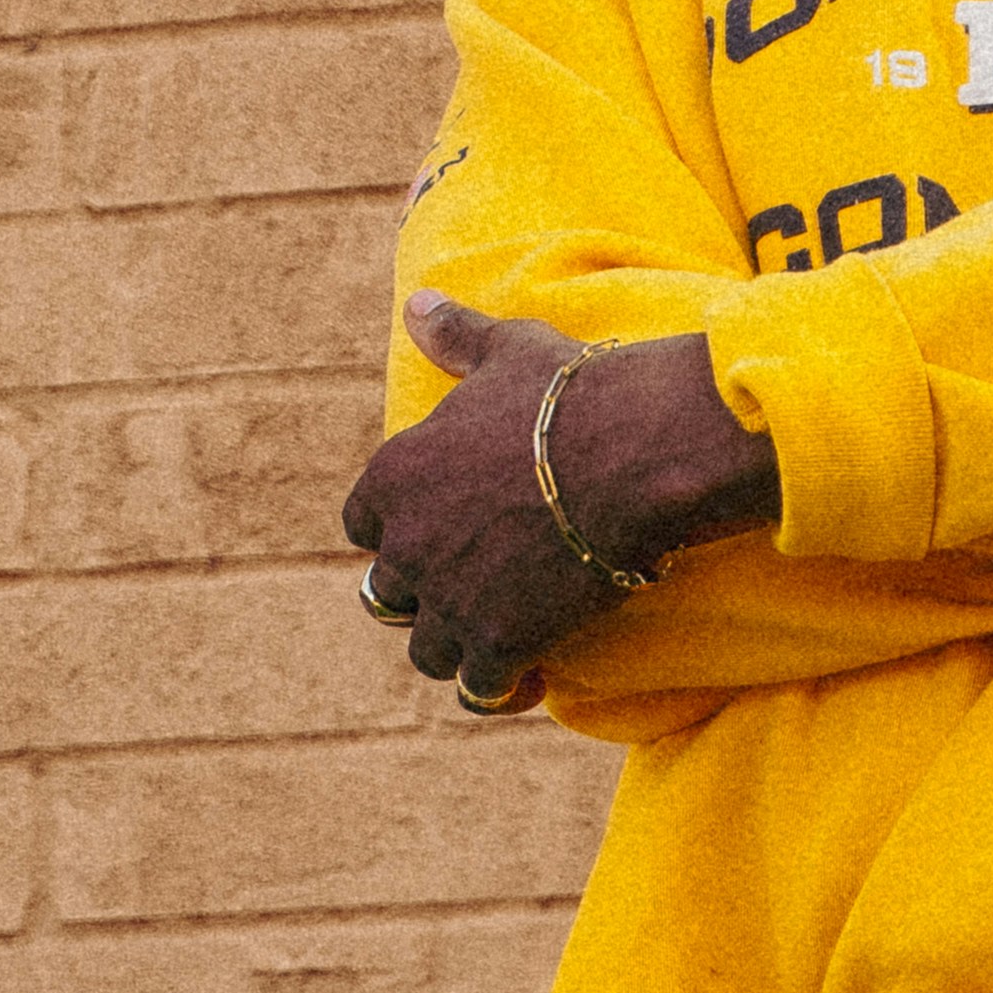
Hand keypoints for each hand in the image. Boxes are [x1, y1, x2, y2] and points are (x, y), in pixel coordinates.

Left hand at [343, 300, 773, 691]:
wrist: (631, 454)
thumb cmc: (572, 395)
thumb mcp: (507, 352)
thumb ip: (456, 337)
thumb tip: (417, 304)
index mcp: (393, 475)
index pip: (361, 525)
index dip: (397, 533)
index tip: (438, 532)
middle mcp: (406, 543)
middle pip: (387, 596)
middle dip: (423, 597)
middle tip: (475, 589)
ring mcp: (446, 598)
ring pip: (427, 650)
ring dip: (460, 648)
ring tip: (503, 639)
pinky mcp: (494, 642)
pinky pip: (476, 688)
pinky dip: (498, 688)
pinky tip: (531, 677)